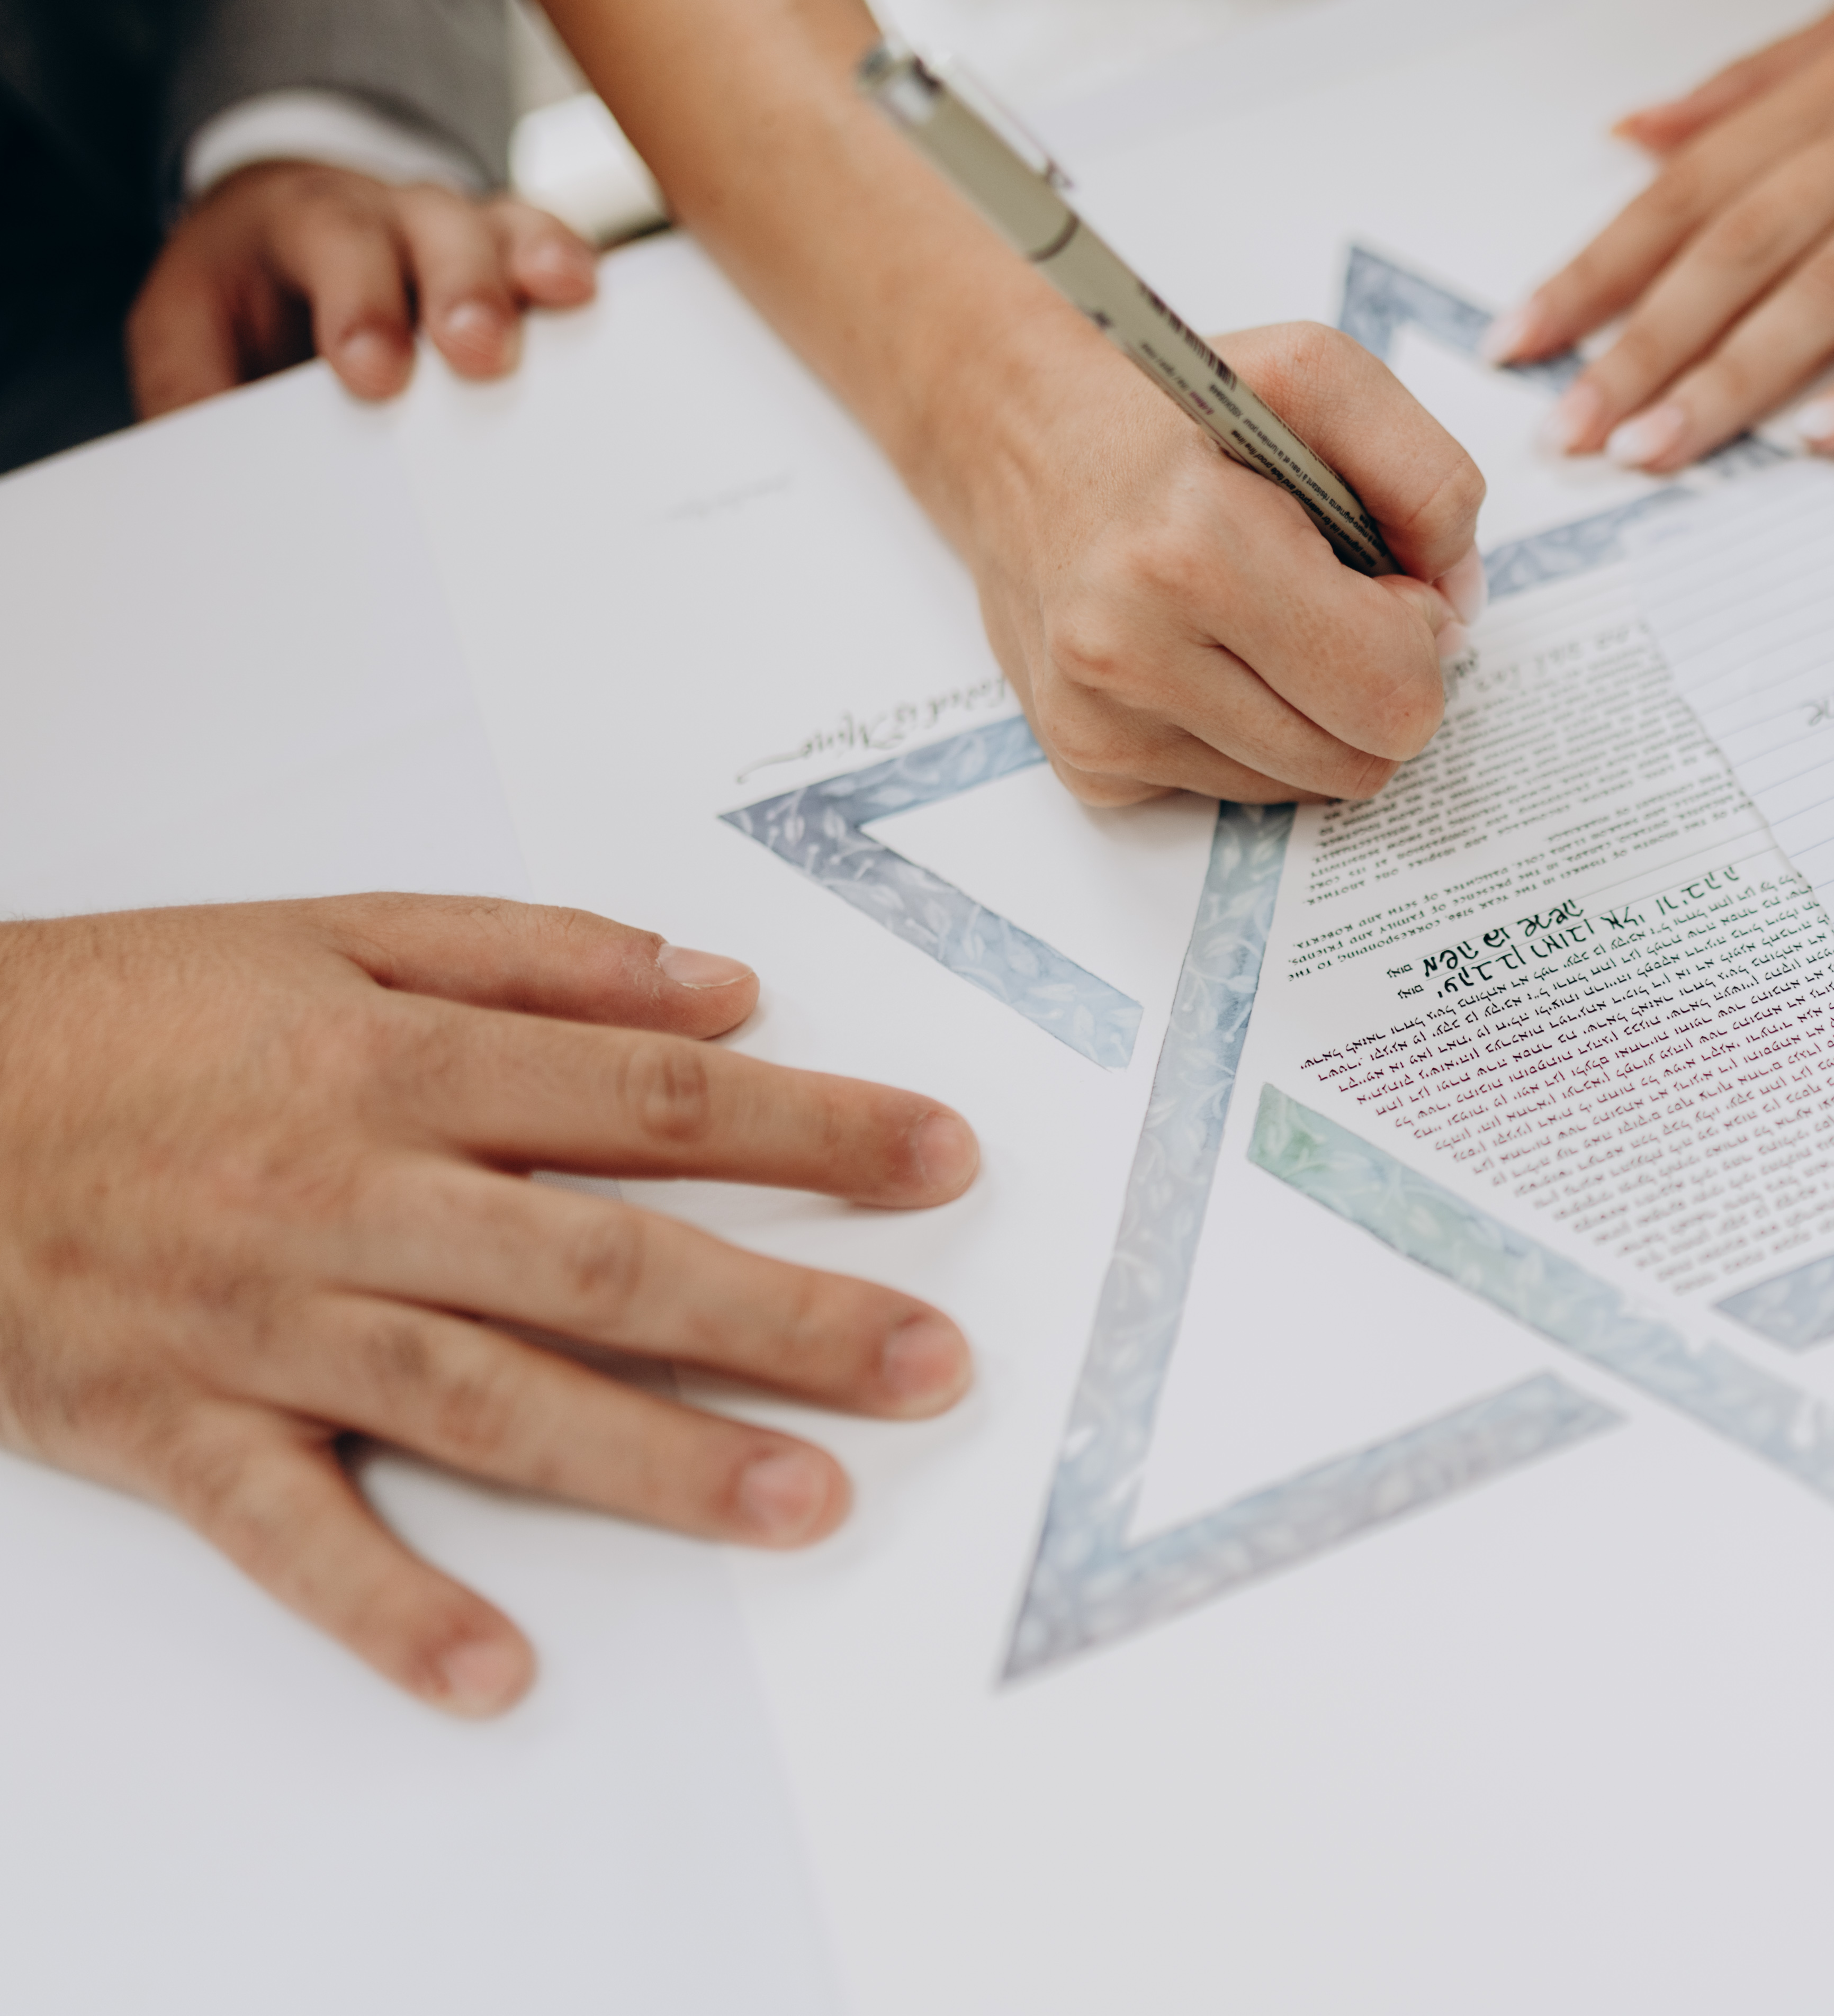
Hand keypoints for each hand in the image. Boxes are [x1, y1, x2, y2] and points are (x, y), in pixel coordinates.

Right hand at [0, 896, 980, 1715]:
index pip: (652, 1097)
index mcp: (396, 1067)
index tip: (939, 1158)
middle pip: (604, 1258)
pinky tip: (498, 1669)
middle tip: (928, 1363)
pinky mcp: (176, 1429)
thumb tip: (720, 985)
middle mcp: (349, 1198)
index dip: (810, 1126)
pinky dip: (390, 1606)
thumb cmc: (124, 1018)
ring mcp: (264, 1323)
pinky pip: (292, 1533)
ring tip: (804, 1503)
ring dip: (655, 1459)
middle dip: (781, 1314)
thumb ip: (534, 955)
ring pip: (488, 1396)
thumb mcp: (327, 933)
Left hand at [126, 160, 598, 418]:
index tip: (374, 373)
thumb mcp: (185, 333)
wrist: (279, 237)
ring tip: (567, 296)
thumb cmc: (243, 296)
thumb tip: (206, 474)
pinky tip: (595, 297)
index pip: (332, 244)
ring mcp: (460, 230)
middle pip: (434, 229)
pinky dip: (576, 266)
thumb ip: (192, 390)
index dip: (360, 304)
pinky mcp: (511, 257)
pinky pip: (552, 245)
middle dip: (462, 288)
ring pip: (504, 226)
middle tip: (478, 349)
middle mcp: (391, 214)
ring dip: (536, 263)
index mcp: (302, 223)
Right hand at [950, 318, 1487, 806]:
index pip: (1391, 691)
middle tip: (1331, 599)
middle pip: (1360, 759)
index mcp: (1193, 551)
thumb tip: (1458, 611)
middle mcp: (1130, 651)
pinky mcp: (1087, 767)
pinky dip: (1250, 729)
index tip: (1380, 577)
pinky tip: (1203, 649)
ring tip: (1258, 616)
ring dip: (1314, 709)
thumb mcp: (1316, 378)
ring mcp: (1101, 723)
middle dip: (1377, 683)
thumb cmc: (1172, 407)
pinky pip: (1239, 793)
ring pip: (1306, 786)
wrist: (1014, 435)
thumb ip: (1427, 482)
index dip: (1417, 636)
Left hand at [1486, 0, 1833, 467]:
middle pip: (1740, 244)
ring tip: (1661, 450)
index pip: (1690, 185)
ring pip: (1832, 286)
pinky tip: (1822, 437)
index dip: (1599, 268)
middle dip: (1642, 344)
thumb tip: (1632, 135)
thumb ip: (1749, 87)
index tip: (1526, 341)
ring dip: (1736, 376)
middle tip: (1573, 429)